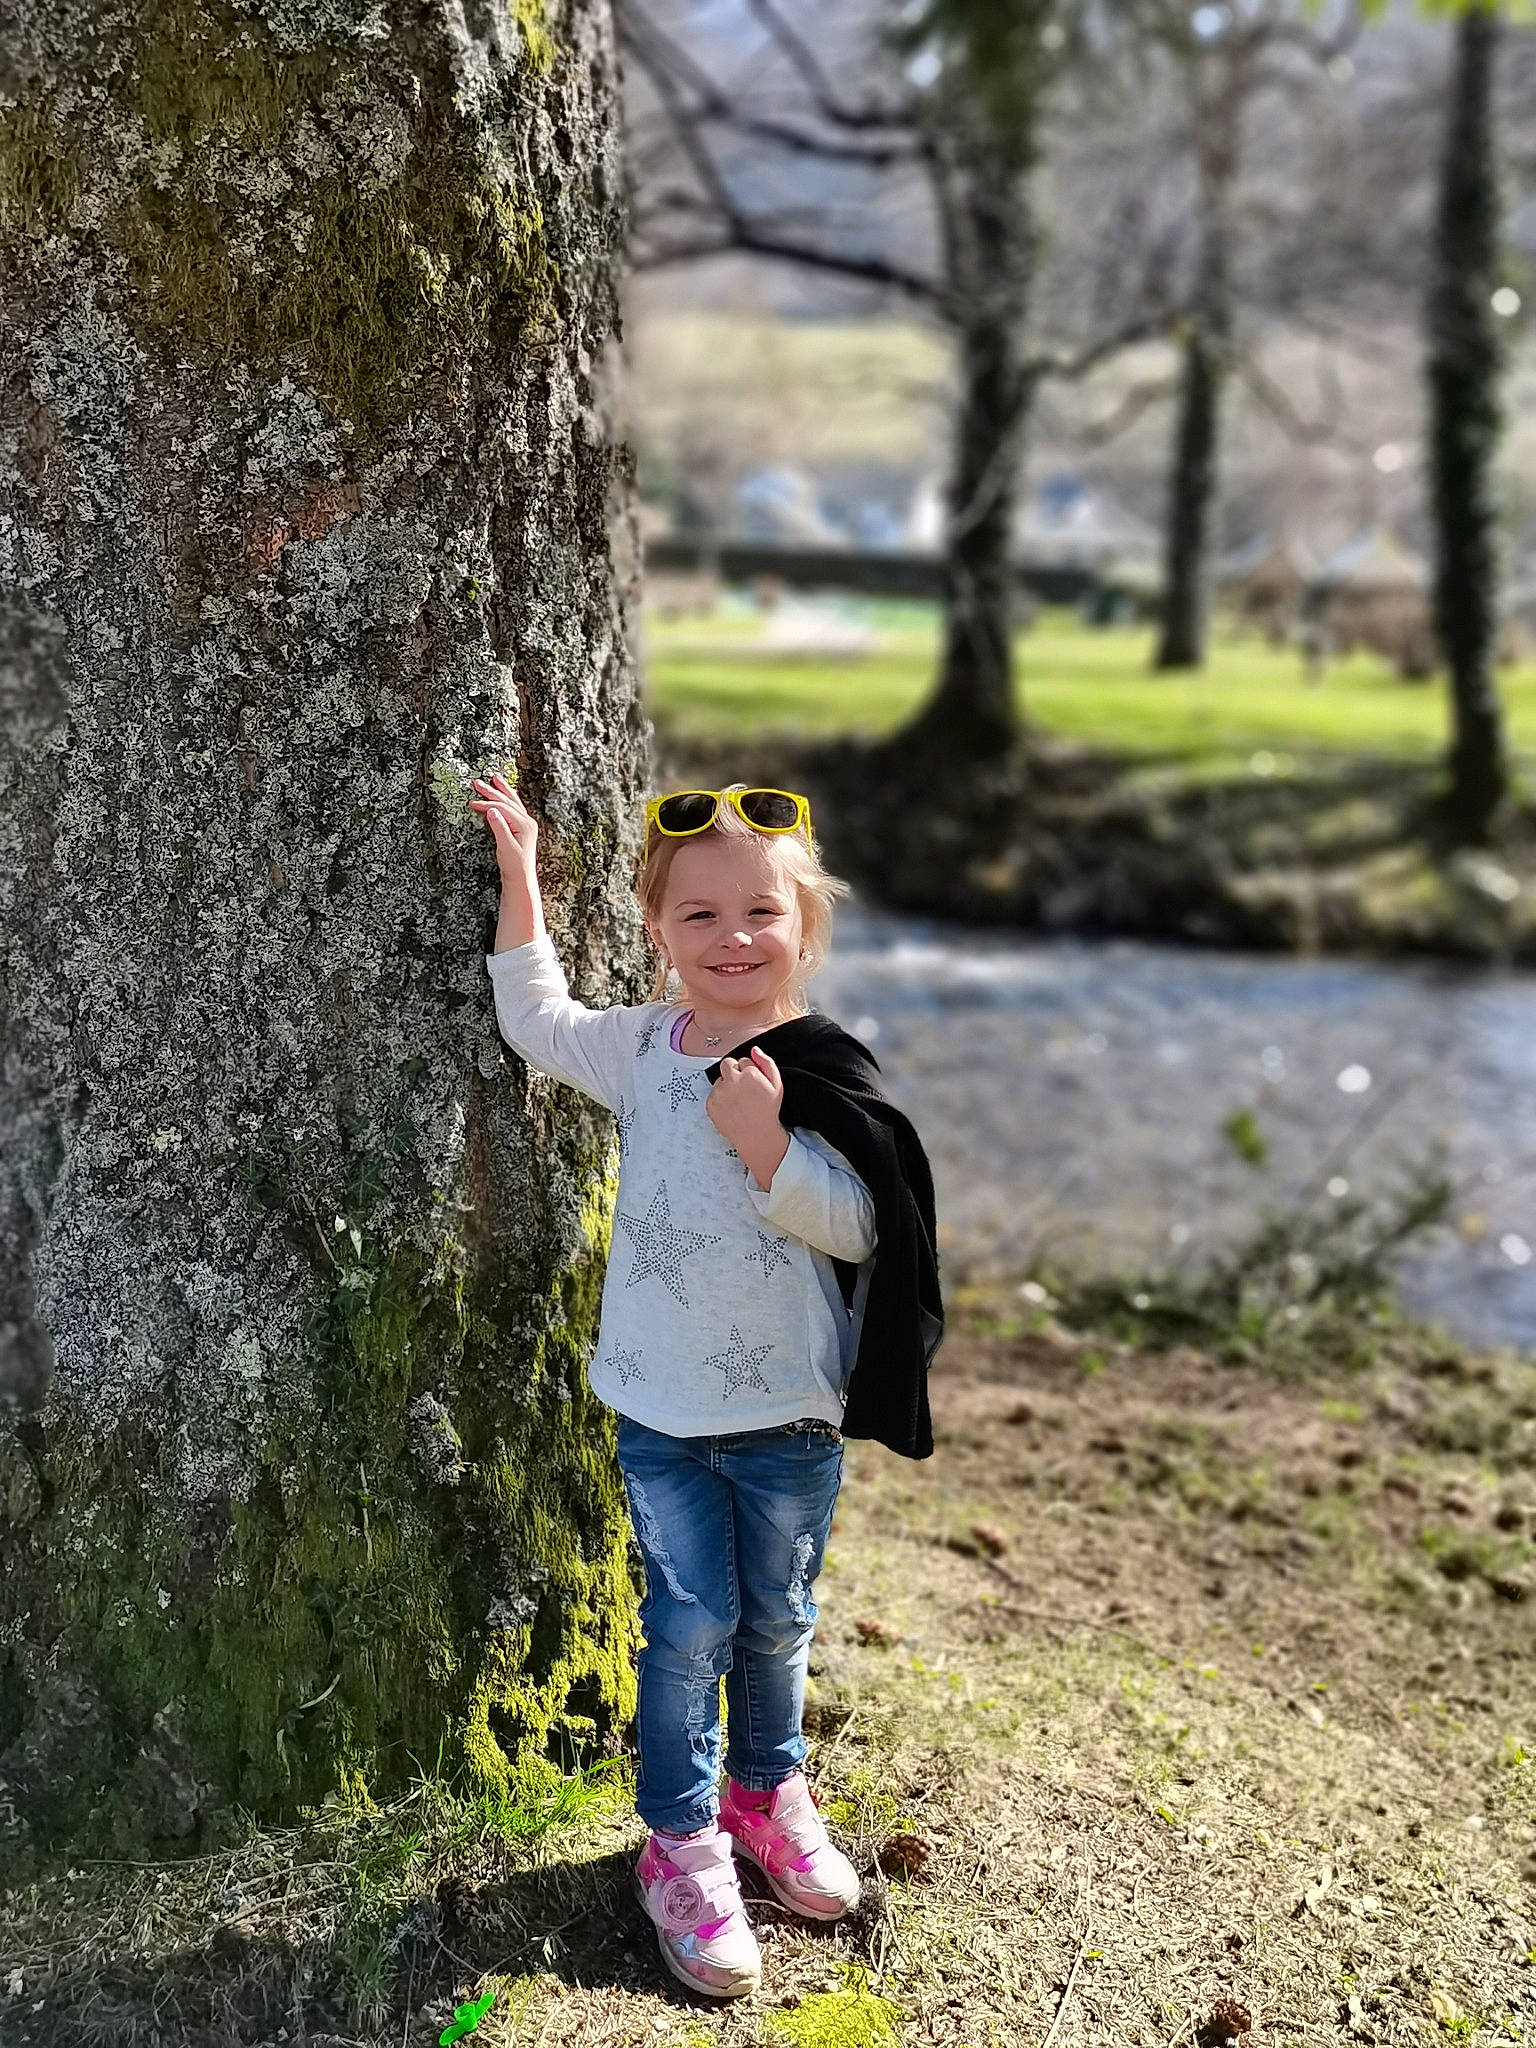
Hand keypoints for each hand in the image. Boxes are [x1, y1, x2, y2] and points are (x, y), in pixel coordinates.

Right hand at [469, 773, 536, 882]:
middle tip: (478, 782)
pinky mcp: (522, 829)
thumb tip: (492, 810)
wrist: (521, 878)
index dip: (486, 804)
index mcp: (524, 825)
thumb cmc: (514, 866)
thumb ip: (499, 828)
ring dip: (502, 790)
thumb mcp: (505, 847)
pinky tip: (503, 795)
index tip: (472, 803)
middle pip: (508, 801)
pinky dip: (506, 799)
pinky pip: (514, 808)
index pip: (502, 808)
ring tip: (494, 778)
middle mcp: (527, 822)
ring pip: (513, 802)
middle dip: (493, 791)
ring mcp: (526, 825)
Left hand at [707, 1046, 788, 1187]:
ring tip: (739, 1101)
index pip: (743, 1060)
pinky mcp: (711, 1104)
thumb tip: (754, 1049)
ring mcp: (719, 1093)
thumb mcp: (777, 1085)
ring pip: (720, 1080)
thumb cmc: (768, 1111)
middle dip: (733, 1072)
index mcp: (749, 1074)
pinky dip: (720, 1099)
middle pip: (727, 1064)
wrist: (756, 1136)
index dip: (749, 1071)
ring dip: (727, 1086)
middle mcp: (732, 1081)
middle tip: (743, 1088)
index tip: (753, 1083)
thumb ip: (766, 1063)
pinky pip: (713, 1094)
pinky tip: (732, 1108)